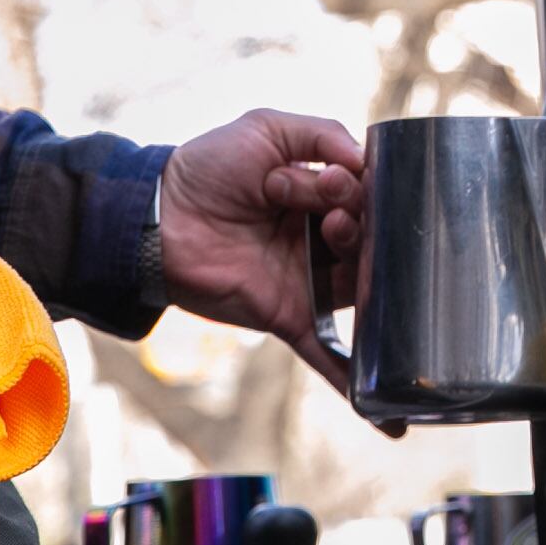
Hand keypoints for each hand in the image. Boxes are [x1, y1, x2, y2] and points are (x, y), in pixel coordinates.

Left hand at [156, 108, 367, 390]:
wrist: (157, 217)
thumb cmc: (207, 168)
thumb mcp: (267, 129)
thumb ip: (321, 133)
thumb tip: (365, 162)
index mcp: (321, 196)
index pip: (367, 197)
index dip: (361, 190)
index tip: (336, 183)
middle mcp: (321, 240)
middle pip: (370, 242)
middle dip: (360, 225)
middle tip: (331, 215)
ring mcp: (307, 280)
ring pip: (358, 286)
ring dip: (363, 272)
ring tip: (334, 241)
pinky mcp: (287, 314)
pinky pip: (327, 352)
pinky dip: (354, 380)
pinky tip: (388, 415)